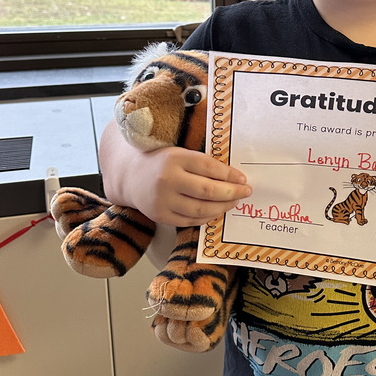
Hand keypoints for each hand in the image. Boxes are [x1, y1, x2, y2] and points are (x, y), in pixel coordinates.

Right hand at [117, 145, 250, 227]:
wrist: (130, 176)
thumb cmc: (162, 163)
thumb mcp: (180, 154)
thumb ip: (203, 164)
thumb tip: (234, 177)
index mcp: (174, 159)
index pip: (209, 168)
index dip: (230, 175)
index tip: (243, 179)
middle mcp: (167, 180)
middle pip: (207, 191)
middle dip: (231, 193)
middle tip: (245, 192)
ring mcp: (162, 200)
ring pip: (200, 209)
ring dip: (222, 207)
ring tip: (233, 202)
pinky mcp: (160, 216)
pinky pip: (190, 220)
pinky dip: (207, 217)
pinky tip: (216, 211)